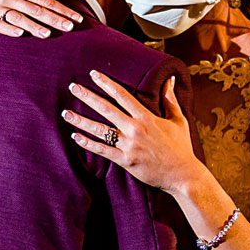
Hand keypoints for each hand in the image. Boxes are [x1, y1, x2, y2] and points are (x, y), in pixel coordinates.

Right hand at [0, 0, 79, 38]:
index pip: (46, 0)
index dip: (62, 9)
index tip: (76, 18)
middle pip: (36, 9)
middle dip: (54, 19)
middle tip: (69, 28)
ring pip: (19, 18)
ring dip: (33, 26)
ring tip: (48, 34)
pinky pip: (0, 25)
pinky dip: (10, 29)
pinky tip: (20, 34)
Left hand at [64, 70, 202, 195]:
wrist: (182, 175)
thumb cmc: (180, 147)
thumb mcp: (178, 120)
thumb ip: (170, 99)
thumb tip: (170, 80)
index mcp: (146, 117)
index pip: (122, 95)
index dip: (106, 83)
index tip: (93, 74)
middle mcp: (135, 129)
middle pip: (106, 108)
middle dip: (88, 97)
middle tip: (72, 88)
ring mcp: (129, 146)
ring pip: (100, 130)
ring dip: (81, 121)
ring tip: (67, 114)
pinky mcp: (125, 161)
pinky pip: (102, 151)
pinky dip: (88, 144)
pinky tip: (76, 136)